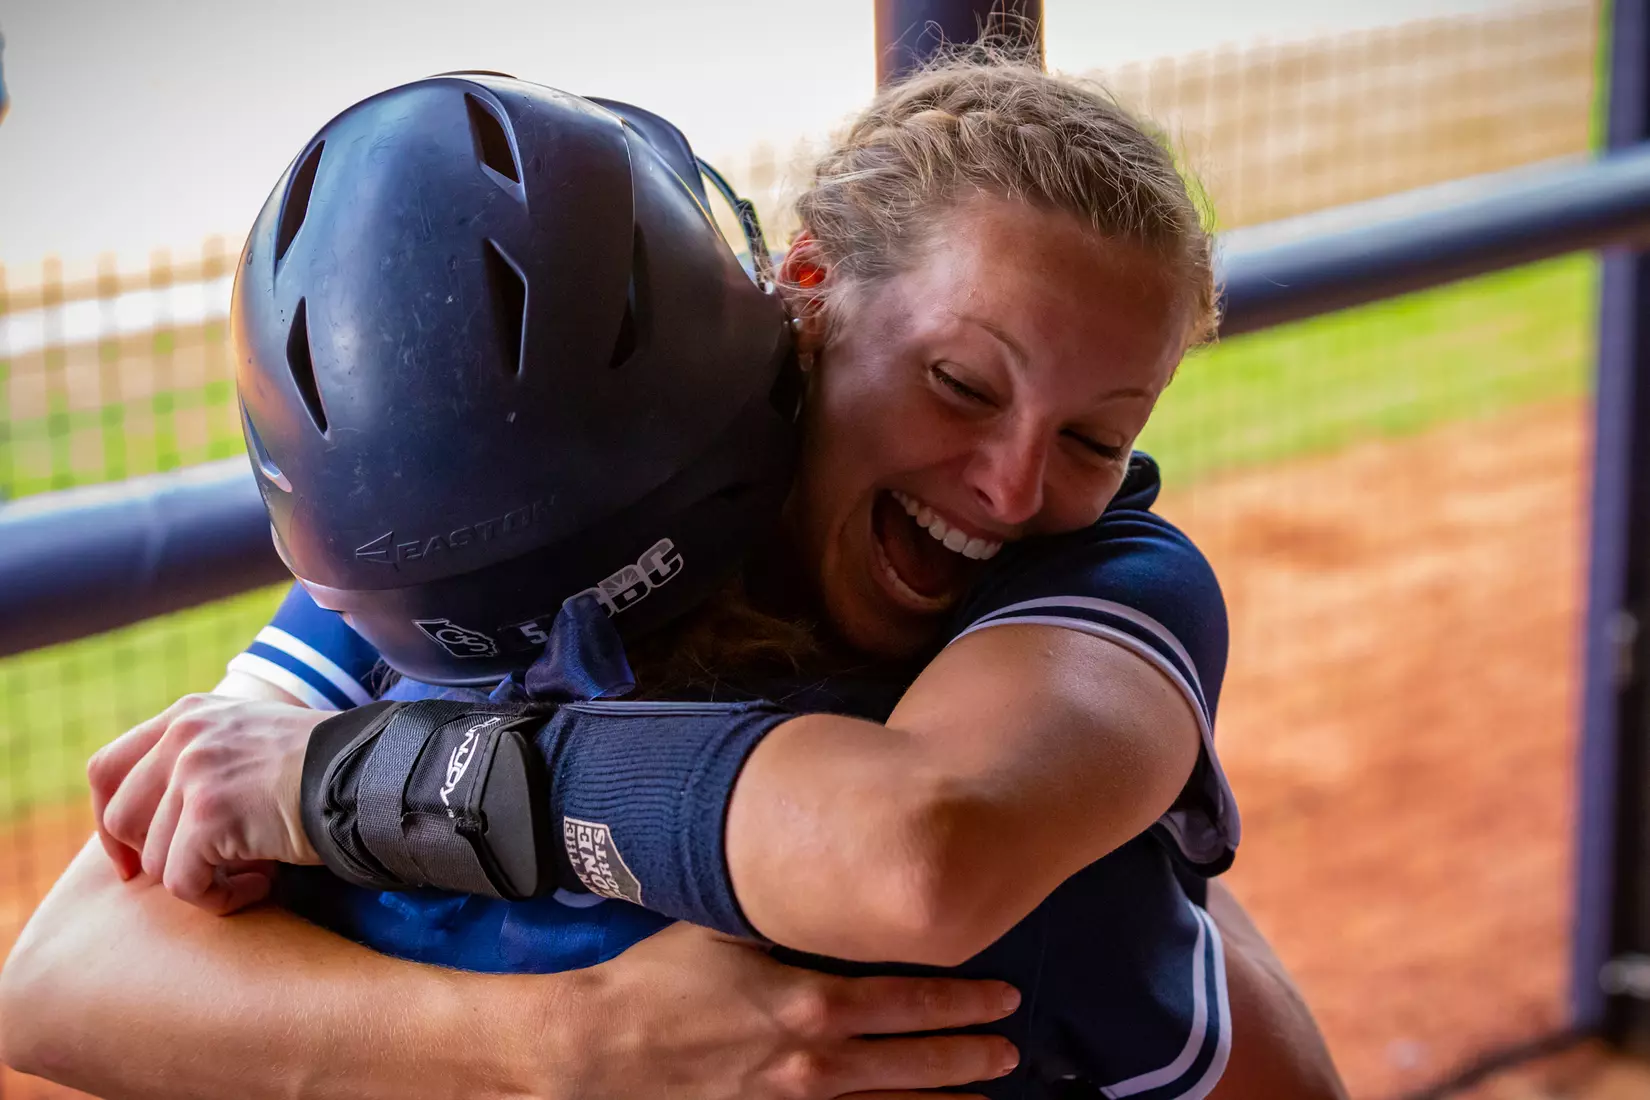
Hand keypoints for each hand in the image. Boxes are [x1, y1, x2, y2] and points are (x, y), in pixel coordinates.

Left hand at [88, 693, 327, 913]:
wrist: (368, 773)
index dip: (110, 821)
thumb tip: (153, 823)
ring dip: (200, 880)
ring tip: (251, 875)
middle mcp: (183, 737)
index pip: (106, 769)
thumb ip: (199, 761)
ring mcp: (194, 773)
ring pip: (154, 859)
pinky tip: (261, 885)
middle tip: (194, 878)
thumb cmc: (322, 768)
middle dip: (149, 860)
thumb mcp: (249, 742)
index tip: (130, 859)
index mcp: (187, 715)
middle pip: (120, 818)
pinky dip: (220, 899)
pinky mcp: (209, 815)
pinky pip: (184, 884)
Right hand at [553, 922, 1021, 1098]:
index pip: (909, 999)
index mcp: (811, 1001)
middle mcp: (816, 1061)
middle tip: (1008, 1049)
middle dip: (968, 1053)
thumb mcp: (726, 927)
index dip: (963, 999)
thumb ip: (785, 914)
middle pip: (914, 1061)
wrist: (597, 1052)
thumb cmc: (657, 980)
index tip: (1002, 995)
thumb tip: (831, 881)